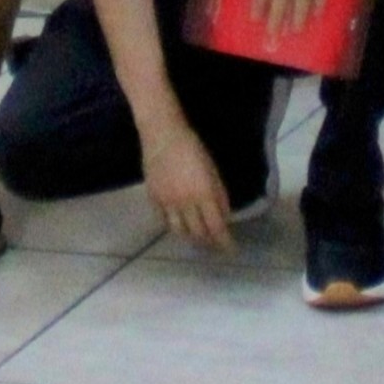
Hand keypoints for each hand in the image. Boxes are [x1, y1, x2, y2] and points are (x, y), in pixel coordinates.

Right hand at [138, 114, 240, 251]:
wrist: (162, 134)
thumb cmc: (193, 148)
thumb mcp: (213, 170)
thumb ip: (219, 195)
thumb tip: (224, 217)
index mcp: (204, 193)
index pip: (217, 227)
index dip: (225, 242)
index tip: (231, 249)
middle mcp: (185, 202)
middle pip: (198, 233)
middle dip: (209, 240)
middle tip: (214, 241)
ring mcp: (167, 202)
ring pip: (179, 232)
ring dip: (191, 237)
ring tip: (197, 236)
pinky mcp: (153, 198)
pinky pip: (164, 221)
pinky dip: (174, 226)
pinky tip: (179, 225)